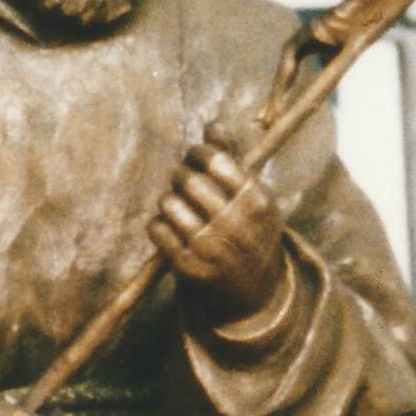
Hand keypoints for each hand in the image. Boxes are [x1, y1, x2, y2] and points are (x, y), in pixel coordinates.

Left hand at [147, 139, 285, 323]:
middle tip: (181, 179)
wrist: (256, 290)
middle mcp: (237, 226)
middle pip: (189, 181)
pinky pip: (157, 231)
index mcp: (258, 202)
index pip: (216, 161)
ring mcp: (212, 250)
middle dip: (179, 174)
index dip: (198, 153)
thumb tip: (213, 124)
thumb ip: (232, 157)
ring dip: (167, 200)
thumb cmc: (251, 230)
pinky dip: (157, 224)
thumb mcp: (253, 195)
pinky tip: (168, 226)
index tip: (195, 156)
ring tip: (176, 204)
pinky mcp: (190, 269)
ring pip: (169, 205)